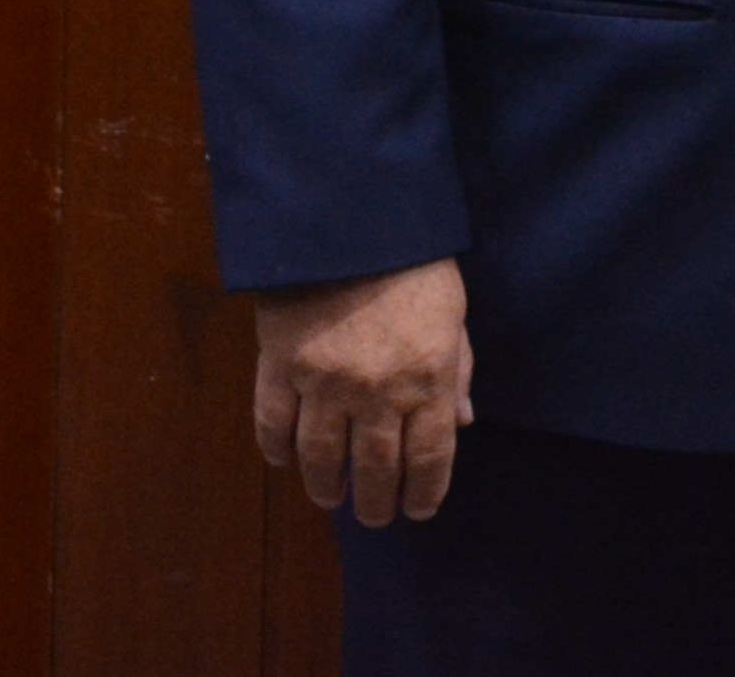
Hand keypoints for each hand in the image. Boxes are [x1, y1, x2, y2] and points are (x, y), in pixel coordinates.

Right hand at [252, 256, 475, 525]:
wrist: (351, 219)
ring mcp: (324, 383)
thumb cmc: (414, 262)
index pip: (430, 457)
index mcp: (428, 377)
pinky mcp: (280, 366)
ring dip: (327, 486)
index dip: (425, 492)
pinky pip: (273, 423)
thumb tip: (461, 423)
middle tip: (376, 517)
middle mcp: (378, 391)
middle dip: (378, 503)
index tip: (420, 511)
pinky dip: (277, 449)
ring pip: (322, 457)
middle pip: (376, 468)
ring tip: (332, 498)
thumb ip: (458, 370)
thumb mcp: (453, 313)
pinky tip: (286, 460)